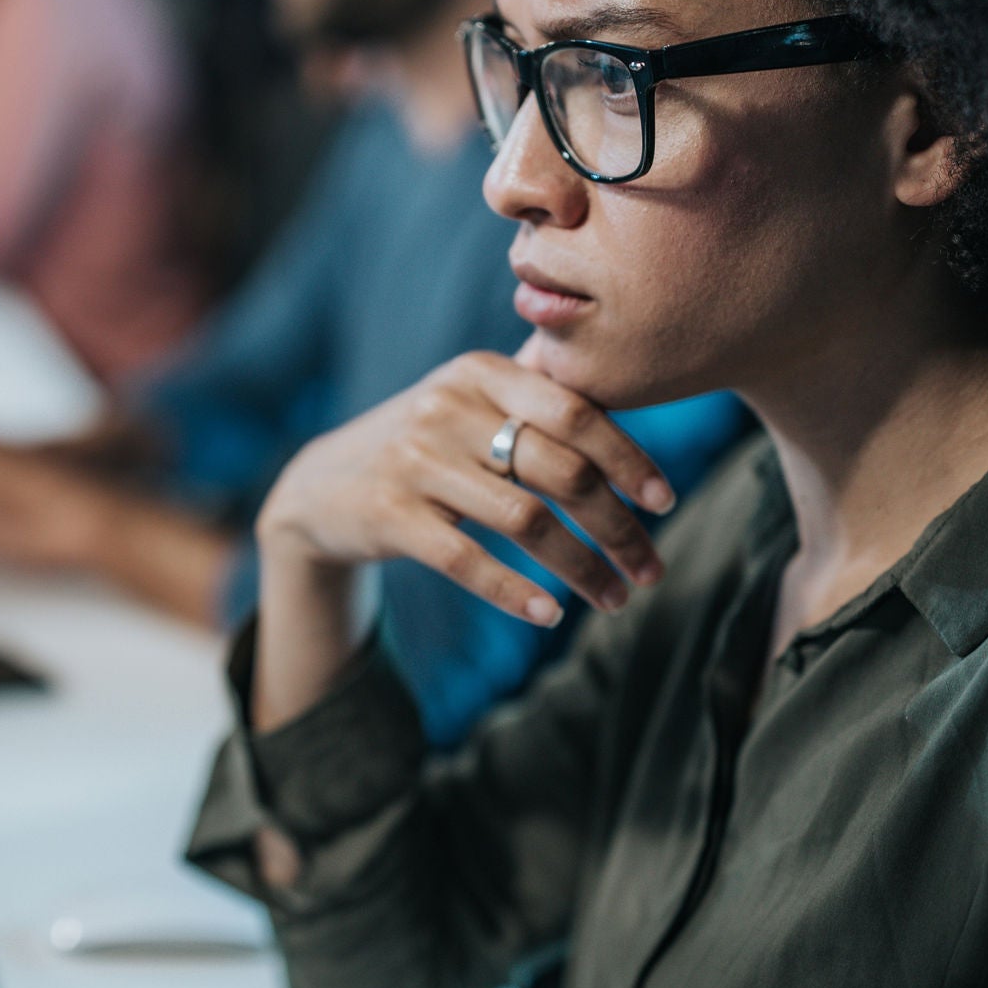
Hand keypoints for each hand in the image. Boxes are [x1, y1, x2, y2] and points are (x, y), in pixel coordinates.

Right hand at [256, 349, 674, 624]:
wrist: (321, 487)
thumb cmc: (424, 446)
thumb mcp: (469, 402)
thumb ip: (537, 396)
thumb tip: (636, 392)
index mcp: (480, 372)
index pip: (576, 411)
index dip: (629, 459)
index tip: (665, 502)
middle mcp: (447, 408)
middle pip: (561, 471)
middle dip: (618, 527)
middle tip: (652, 568)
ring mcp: (415, 462)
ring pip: (525, 521)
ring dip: (581, 568)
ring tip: (615, 599)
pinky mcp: (390, 516)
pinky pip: (468, 561)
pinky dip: (517, 592)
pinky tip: (551, 615)